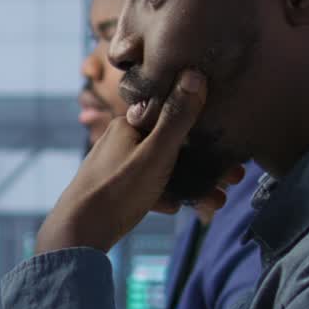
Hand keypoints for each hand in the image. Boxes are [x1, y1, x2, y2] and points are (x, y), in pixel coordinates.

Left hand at [35, 70, 241, 254]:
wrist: (77, 234)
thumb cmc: (117, 189)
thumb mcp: (156, 152)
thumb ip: (177, 117)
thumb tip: (194, 74)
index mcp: (128, 123)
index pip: (172, 114)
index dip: (204, 127)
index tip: (231, 144)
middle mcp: (121, 139)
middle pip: (172, 145)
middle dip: (204, 162)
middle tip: (231, 179)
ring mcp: (117, 166)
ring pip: (162, 169)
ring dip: (191, 184)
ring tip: (215, 202)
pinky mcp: (114, 190)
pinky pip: (147, 188)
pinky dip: (165, 195)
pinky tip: (176, 208)